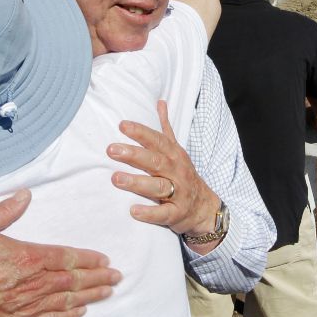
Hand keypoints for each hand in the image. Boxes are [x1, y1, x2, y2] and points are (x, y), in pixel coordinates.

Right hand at [0, 190, 121, 316]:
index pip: (67, 257)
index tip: (104, 259)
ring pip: (66, 300)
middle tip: (118, 277)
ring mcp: (26, 306)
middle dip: (98, 277)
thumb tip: (26, 195)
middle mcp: (33, 283)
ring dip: (90, 295)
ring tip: (108, 292)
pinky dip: (68, 315)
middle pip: (73, 280)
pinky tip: (81, 311)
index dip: (88, 259)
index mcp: (27, 257)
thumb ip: (5, 211)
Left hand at [108, 100, 221, 250]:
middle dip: (134, 155)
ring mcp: (178, 193)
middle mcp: (177, 172)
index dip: (141, 132)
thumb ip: (166, 128)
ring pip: (159, 186)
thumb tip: (160, 102)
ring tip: (116, 178)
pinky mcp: (176, 213)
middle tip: (111, 150)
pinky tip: (133, 210)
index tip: (122, 125)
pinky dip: (149, 213)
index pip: (157, 140)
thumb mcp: (177, 150)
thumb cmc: (183, 176)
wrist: (204, 207)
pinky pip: (164, 214)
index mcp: (174, 155)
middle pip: (155, 161)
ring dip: (137, 182)